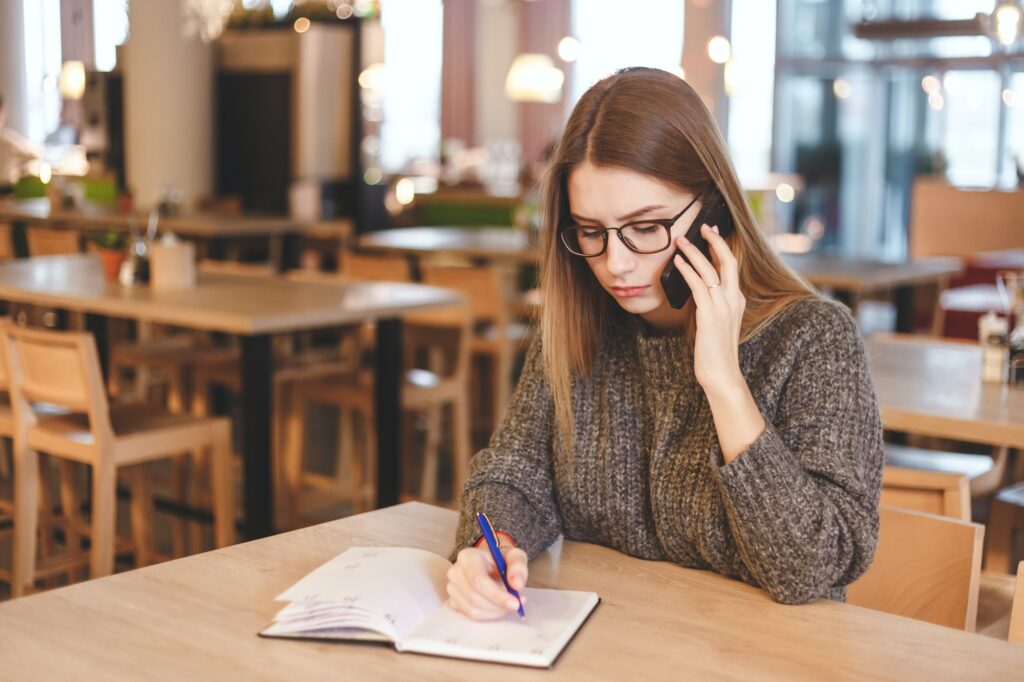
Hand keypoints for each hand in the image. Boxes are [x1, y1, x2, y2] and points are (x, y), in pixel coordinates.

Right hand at [447, 544, 527, 620]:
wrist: (491, 565)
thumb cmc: (501, 560)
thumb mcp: (515, 557)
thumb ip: (518, 567)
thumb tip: (516, 584)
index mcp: (468, 557)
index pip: (478, 580)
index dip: (496, 595)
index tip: (515, 603)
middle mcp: (455, 572)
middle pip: (475, 598)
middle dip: (498, 605)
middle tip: (515, 603)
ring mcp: (452, 587)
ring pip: (473, 609)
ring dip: (494, 611)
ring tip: (507, 603)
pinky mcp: (453, 601)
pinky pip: (470, 615)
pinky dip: (488, 614)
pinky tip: (497, 606)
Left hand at [672, 223, 745, 393]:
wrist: (722, 375)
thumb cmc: (715, 352)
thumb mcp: (715, 323)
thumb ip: (709, 305)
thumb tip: (695, 290)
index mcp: (736, 300)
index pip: (730, 267)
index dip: (721, 248)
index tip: (711, 233)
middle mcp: (733, 300)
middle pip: (727, 261)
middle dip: (715, 241)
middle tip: (702, 226)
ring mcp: (723, 307)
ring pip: (710, 271)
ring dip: (694, 253)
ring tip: (680, 241)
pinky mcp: (710, 316)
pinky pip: (698, 287)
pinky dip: (687, 272)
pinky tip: (678, 263)